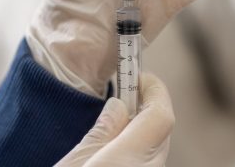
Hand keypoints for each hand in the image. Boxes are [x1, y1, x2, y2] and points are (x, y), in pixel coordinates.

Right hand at [56, 73, 173, 166]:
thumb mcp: (73, 163)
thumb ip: (101, 133)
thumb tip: (118, 107)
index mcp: (132, 155)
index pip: (160, 113)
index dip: (153, 89)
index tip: (139, 75)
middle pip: (161, 130)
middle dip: (146, 108)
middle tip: (125, 94)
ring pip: (154, 148)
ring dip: (140, 131)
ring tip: (116, 121)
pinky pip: (146, 162)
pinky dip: (135, 149)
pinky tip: (114, 150)